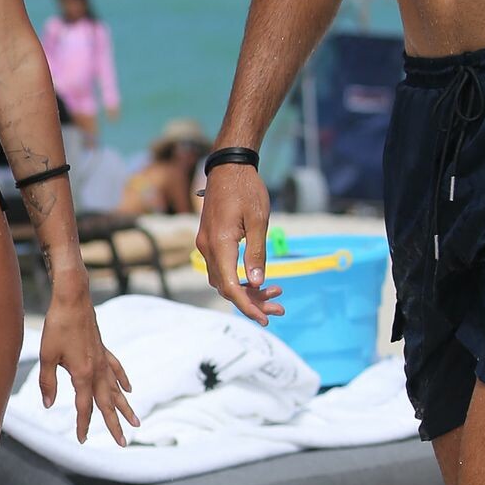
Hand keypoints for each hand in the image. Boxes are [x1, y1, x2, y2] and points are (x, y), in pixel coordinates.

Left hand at [38, 281, 138, 444]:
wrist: (72, 299)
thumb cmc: (57, 326)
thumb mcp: (47, 356)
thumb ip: (47, 382)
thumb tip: (48, 404)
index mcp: (82, 374)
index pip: (85, 407)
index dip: (83, 424)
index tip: (82, 440)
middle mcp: (97, 370)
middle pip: (107, 404)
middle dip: (115, 425)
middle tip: (123, 443)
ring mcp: (103, 360)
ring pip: (116, 390)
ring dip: (125, 407)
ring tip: (136, 422)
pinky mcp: (103, 349)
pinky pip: (117, 369)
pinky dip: (123, 381)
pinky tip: (129, 389)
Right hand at [195, 165, 284, 325]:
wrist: (229, 166)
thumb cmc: (246, 189)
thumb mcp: (258, 221)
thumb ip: (256, 253)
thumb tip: (255, 283)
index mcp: (219, 243)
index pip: (229, 285)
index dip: (247, 305)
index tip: (264, 318)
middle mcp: (207, 247)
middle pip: (225, 286)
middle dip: (251, 301)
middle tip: (278, 308)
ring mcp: (206, 243)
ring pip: (223, 278)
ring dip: (246, 290)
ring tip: (275, 293)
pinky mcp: (210, 240)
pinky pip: (221, 267)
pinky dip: (238, 276)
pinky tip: (258, 278)